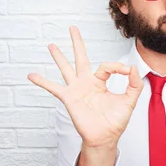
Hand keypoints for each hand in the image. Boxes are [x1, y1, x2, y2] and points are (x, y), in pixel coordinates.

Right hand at [27, 26, 143, 148]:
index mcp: (100, 82)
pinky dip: (42, 81)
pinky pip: (53, 88)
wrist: (105, 137)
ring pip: (66, 68)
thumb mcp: (129, 100)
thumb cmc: (116, 121)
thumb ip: (134, 84)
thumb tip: (133, 67)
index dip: (117, 66)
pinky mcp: (69, 98)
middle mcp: (87, 83)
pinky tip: (31, 75)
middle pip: (81, 58)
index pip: (106, 66)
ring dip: (58, 57)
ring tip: (51, 45)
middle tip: (73, 28)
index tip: (126, 71)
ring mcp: (76, 89)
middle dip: (77, 43)